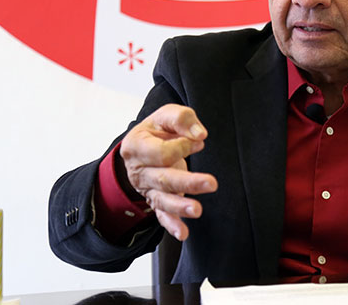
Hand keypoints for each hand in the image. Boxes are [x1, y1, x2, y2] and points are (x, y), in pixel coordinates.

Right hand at [119, 104, 217, 240]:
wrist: (143, 146)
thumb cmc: (157, 130)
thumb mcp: (166, 115)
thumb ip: (182, 119)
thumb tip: (200, 134)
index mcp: (135, 146)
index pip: (161, 152)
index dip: (183, 146)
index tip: (198, 140)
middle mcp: (138, 171)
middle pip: (163, 179)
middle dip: (188, 182)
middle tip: (212, 183)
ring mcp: (145, 189)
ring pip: (162, 200)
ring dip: (180, 206)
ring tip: (197, 210)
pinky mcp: (155, 201)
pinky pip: (162, 215)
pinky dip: (172, 225)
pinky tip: (183, 233)